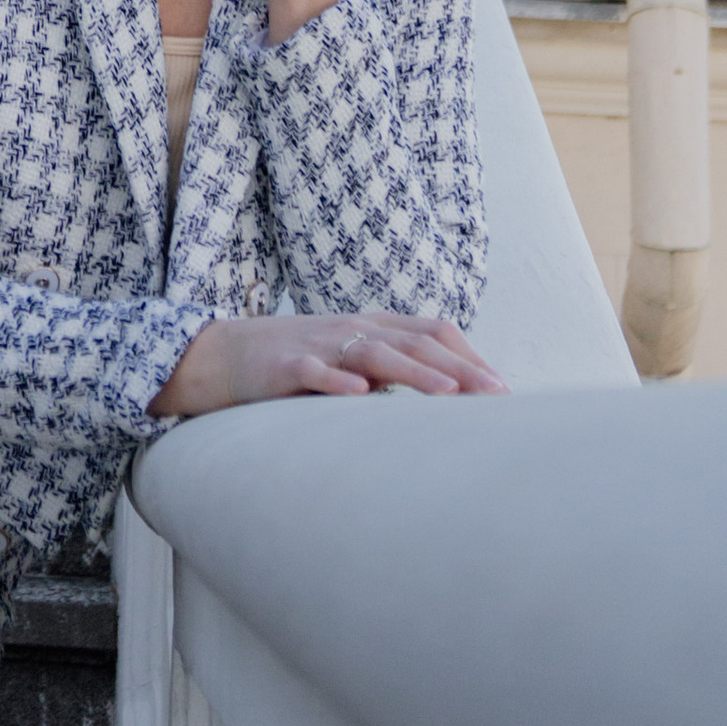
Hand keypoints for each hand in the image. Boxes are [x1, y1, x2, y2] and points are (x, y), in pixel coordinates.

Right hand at [152, 309, 507, 414]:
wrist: (223, 356)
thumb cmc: (297, 365)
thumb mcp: (350, 362)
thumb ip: (392, 371)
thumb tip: (449, 399)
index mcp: (373, 326)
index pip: (433, 331)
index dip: (471, 356)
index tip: (503, 389)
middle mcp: (353, 329)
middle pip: (416, 341)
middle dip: (461, 368)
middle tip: (497, 396)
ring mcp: (321, 345)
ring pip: (376, 354)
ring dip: (416, 374)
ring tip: (450, 394)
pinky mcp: (287, 366)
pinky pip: (316, 372)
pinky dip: (339, 383)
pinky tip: (360, 396)